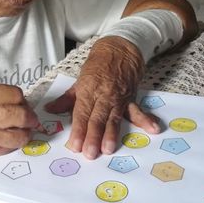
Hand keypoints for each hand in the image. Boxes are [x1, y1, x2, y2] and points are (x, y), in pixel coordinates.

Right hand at [0, 84, 38, 157]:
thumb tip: (21, 102)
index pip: (15, 94)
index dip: (22, 98)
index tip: (22, 102)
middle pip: (20, 115)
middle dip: (30, 116)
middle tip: (32, 118)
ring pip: (18, 135)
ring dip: (26, 133)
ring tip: (25, 130)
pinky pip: (8, 148)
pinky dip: (14, 144)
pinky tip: (12, 138)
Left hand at [45, 36, 160, 158]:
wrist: (119, 49)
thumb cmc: (98, 65)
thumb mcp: (79, 80)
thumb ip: (67, 99)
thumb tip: (50, 109)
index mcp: (87, 91)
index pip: (81, 113)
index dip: (78, 130)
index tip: (75, 145)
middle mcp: (103, 95)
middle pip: (96, 118)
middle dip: (93, 136)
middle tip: (90, 153)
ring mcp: (118, 98)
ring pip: (113, 118)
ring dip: (111, 134)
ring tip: (108, 149)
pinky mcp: (130, 98)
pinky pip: (137, 111)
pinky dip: (145, 120)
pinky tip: (153, 129)